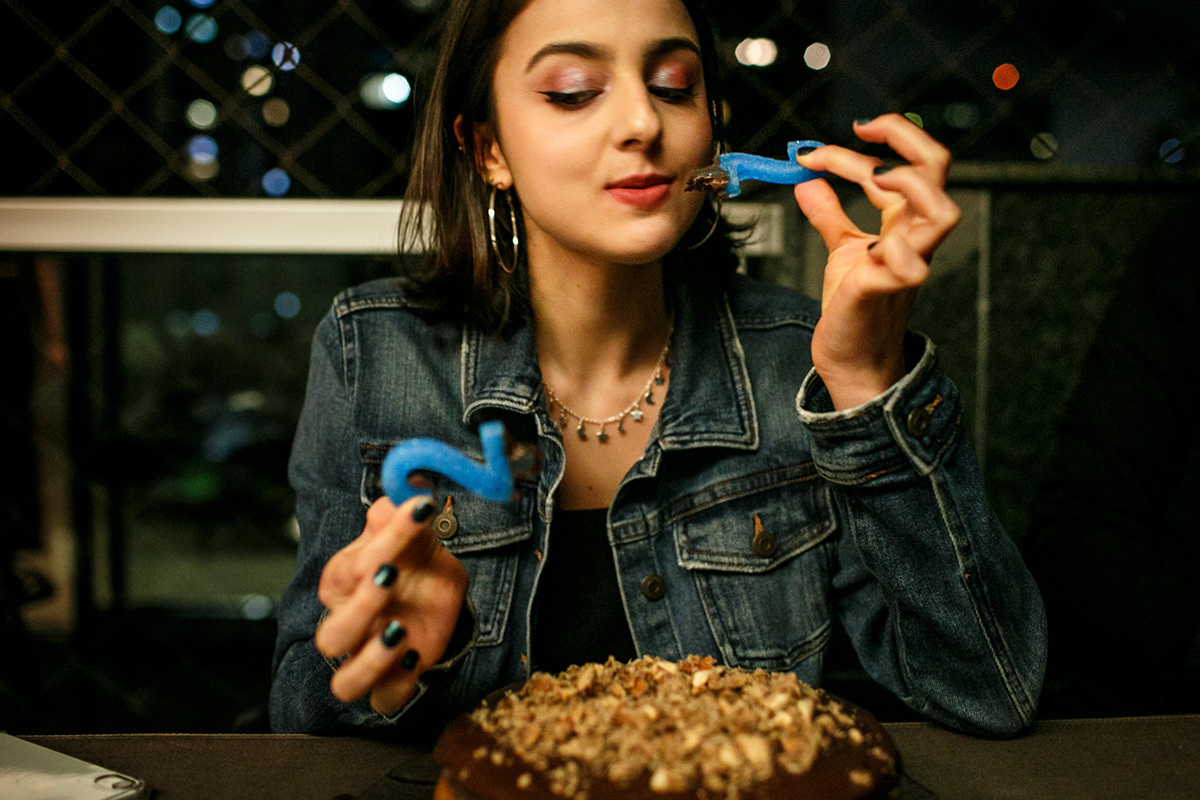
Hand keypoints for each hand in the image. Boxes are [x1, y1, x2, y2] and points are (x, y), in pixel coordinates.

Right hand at [314, 494, 468, 714]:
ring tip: (399, 632)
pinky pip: (383, 702)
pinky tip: (416, 659)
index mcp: (345, 581)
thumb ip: (403, 518)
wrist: (435, 593)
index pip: (352, 566)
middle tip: (390, 574)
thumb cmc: (414, 562)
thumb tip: (401, 493)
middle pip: (332, 636)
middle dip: (360, 607)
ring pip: (345, 682)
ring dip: (370, 661)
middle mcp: (348, 624)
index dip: (386, 537)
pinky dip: (398, 686)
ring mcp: (368, 658)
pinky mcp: (394, 684)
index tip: (420, 509)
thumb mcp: (416, 538)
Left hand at [793, 114, 960, 409]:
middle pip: (937, 168)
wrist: (850, 359)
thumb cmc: (853, 306)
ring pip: (943, 213)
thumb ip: (829, 214)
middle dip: (904, 137)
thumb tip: (805, 179)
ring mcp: (907, 263)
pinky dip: (889, 250)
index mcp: (905, 222)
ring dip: (909, 184)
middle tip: (860, 130)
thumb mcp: (841, 251)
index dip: (875, 141)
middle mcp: (914, 237)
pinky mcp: (886, 291)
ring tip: (870, 177)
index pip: (909, 162)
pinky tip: (859, 248)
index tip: (819, 148)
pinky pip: (908, 268)